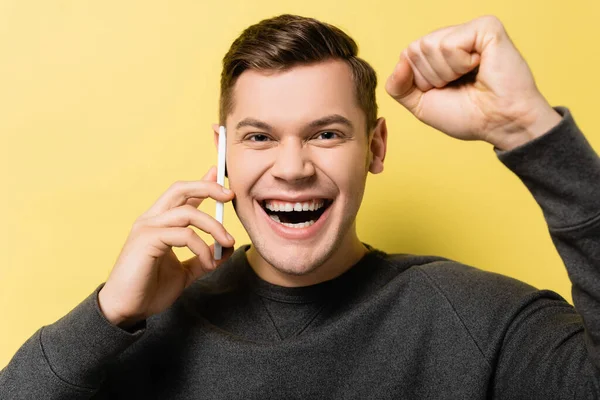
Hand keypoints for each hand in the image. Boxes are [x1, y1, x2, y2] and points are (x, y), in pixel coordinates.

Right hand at [98, 166, 235, 327]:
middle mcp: (151, 220)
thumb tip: (227, 248)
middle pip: (180, 189)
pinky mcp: (146, 241)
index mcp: (160, 223)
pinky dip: (201, 247)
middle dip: (207, 187)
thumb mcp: (185, 272)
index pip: (182, 195)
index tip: (219, 173)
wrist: (126, 310)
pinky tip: (207, 262)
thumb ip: (204, 258)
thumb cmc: (150, 290)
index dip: (202, 183)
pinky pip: (184, 235)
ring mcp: (147, 228)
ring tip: (226, 242)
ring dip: (213, 226)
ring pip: (187, 212)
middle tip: (230, 194)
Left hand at [385, 15, 561, 150]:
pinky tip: (479, 67)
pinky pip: (450, 44)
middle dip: (432, 77)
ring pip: (429, 46)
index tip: (446, 90)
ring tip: (471, 77)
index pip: (407, 56)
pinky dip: (460, 64)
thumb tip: (400, 61)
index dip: (420, 81)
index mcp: (439, 52)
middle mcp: (453, 37)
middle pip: (415, 49)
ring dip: (446, 72)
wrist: (499, 123)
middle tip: (460, 85)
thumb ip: (399, 86)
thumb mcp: (421, 105)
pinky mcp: (486, 27)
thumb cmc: (468, 115)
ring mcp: (469, 30)